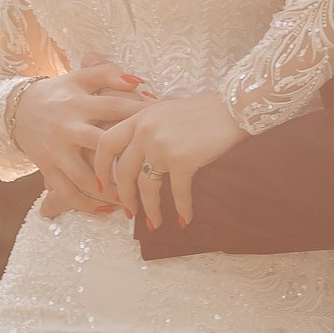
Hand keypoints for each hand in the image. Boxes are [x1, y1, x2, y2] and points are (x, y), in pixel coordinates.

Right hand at [14, 56, 153, 213]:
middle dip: (127, 158)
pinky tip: (106, 209)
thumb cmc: (58, 93)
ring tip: (134, 199)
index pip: (114, 108)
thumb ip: (107, 73)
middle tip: (155, 170)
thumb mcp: (79, 77)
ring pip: (84, 176)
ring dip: (109, 191)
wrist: (15, 109)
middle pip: (100, 145)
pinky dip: (85, 204)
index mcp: (78, 103)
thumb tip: (137, 81)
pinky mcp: (47, 168)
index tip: (163, 124)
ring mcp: (56, 151)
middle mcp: (67, 128)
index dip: (139, 114)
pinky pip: (66, 192)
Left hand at [94, 92, 247, 230]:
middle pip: (123, 171)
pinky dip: (182, 209)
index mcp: (138, 117)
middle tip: (128, 212)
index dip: (100, 168)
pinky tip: (185, 219)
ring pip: (146, 186)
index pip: (106, 144)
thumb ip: (147, 125)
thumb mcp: (166, 110)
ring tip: (154, 223)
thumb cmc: (204, 111)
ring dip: (149, 209)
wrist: (233, 108)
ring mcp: (162, 145)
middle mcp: (145, 131)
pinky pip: (177, 192)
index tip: (103, 185)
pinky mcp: (182, 159)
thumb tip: (137, 152)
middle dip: (124, 197)